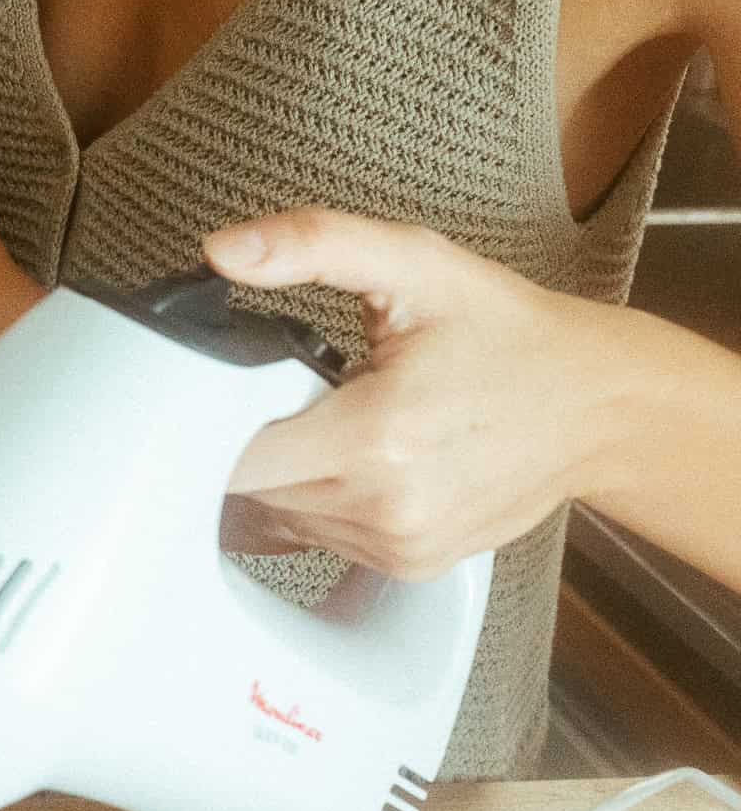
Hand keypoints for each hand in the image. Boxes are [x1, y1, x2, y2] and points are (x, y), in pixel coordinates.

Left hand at [206, 209, 629, 579]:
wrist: (600, 406)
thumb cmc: (509, 334)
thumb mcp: (415, 265)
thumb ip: (314, 245)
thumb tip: (225, 250)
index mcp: (377, 436)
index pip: (236, 454)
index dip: (210, 418)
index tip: (221, 387)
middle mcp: (386, 506)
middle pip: (250, 488)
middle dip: (248, 438)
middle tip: (290, 392)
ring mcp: (399, 545)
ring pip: (278, 516)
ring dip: (283, 473)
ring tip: (332, 421)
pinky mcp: (410, 566)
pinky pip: (320, 538)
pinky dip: (318, 500)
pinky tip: (353, 459)